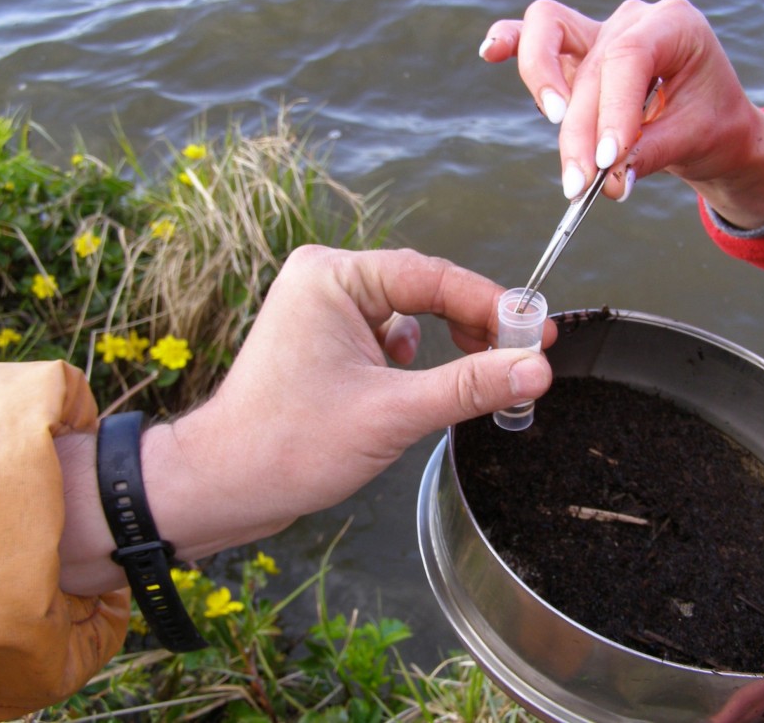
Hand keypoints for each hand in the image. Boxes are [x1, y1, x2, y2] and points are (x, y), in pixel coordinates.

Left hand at [59, 246, 554, 594]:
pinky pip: (388, 338)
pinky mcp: (326, 343)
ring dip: (445, 343)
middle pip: (423, 290)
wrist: (223, 487)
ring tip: (477, 375)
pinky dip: (415, 362)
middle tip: (521, 355)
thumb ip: (469, 386)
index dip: (491, 303)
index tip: (540, 332)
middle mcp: (326, 281)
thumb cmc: (291, 446)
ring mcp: (323, 312)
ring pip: (409, 315)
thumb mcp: (392, 414)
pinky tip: (414, 391)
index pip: (431, 276)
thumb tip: (537, 369)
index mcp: (332, 276)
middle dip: (471, 323)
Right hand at [480, 0, 763, 228]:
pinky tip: (490, 53)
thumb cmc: (711, 125)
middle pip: (588, 67)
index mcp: (674, 25)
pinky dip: (510, 45)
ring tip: (555, 129)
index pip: (628, 60)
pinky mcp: (574, 56)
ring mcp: (599, 33)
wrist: (712, 124)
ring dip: (544, 85)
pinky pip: (533, 39)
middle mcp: (632, 21)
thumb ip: (650, 154)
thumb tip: (609, 180)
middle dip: (581, 131)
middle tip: (582, 185)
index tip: (606, 162)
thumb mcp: (694, 140)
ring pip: (549, 37)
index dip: (612, 112)